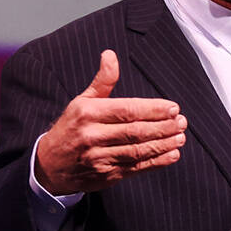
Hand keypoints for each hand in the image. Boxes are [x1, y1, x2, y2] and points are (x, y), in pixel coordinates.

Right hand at [34, 50, 186, 193]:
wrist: (49, 166)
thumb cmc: (70, 129)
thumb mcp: (81, 102)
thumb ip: (102, 82)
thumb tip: (111, 55)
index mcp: (87, 114)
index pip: (126, 110)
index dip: (153, 109)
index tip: (173, 108)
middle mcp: (92, 136)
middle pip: (135, 131)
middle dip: (163, 127)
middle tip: (182, 122)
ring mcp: (99, 158)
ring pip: (138, 151)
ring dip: (163, 144)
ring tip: (180, 137)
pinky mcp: (106, 176)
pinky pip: (136, 168)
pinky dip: (157, 162)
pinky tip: (171, 155)